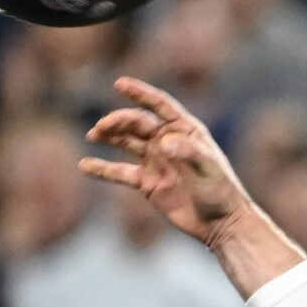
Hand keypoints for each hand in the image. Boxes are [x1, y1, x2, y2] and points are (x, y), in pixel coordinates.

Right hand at [80, 77, 252, 244]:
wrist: (221, 223)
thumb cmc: (221, 192)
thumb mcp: (209, 170)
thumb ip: (188, 153)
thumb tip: (164, 142)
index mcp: (186, 130)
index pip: (159, 105)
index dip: (140, 93)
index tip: (120, 83)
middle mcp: (168, 141)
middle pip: (137, 123)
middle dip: (118, 121)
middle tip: (101, 128)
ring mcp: (156, 161)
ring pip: (126, 142)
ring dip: (109, 136)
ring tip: (93, 135)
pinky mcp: (147, 183)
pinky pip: (120, 173)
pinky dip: (102, 169)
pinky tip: (84, 165)